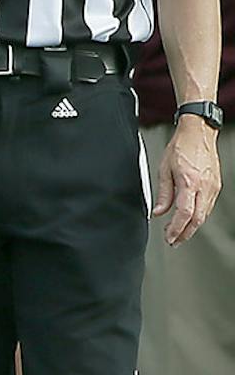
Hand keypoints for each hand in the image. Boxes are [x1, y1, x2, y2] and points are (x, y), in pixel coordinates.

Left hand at [155, 116, 222, 245]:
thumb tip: (158, 211)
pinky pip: (208, 205)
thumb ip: (163, 193)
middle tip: (174, 241)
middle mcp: (204, 186)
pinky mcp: (216, 185)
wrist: (198, 133)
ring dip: (192, 226)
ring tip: (179, 232)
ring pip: (204, 214)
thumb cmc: (181, 147)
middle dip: (185, 233)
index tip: (169, 237)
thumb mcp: (164, 169)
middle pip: (197, 219)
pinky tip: (190, 218)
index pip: (184, 214)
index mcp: (189, 182)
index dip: (176, 229)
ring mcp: (213, 186)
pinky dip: (198, 215)